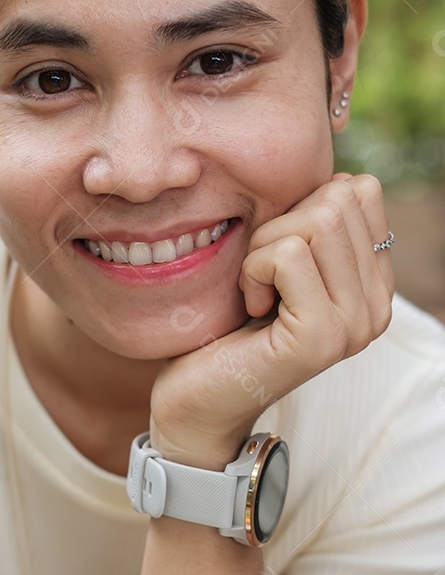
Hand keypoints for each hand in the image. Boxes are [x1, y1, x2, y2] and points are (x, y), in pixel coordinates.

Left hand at [150, 174, 394, 466]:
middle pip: (338, 200)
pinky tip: (251, 305)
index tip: (277, 253)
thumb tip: (335, 176)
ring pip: (315, 222)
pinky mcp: (321, 337)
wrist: (198, 398)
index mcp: (372, 283)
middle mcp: (376, 305)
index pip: (361, 190)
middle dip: (279, 224)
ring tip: (255, 289)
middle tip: (259, 273)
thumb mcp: (276, 262)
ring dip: (264, 247)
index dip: (301, 204)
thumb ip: (311, 224)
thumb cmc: (228, 324)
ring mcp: (354, 325)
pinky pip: (288, 255)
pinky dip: (253, 269)